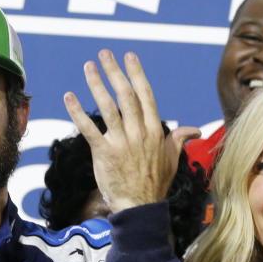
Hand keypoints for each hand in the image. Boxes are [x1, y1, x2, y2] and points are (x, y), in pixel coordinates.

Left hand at [63, 50, 199, 211]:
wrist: (140, 207)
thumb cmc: (155, 184)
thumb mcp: (172, 159)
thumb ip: (178, 140)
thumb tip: (193, 130)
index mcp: (155, 131)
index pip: (145, 95)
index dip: (136, 74)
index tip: (129, 57)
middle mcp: (139, 133)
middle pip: (126, 95)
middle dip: (115, 72)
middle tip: (104, 54)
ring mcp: (121, 143)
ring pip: (107, 107)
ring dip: (96, 84)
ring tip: (88, 67)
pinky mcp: (104, 153)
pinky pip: (89, 129)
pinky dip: (77, 112)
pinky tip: (69, 97)